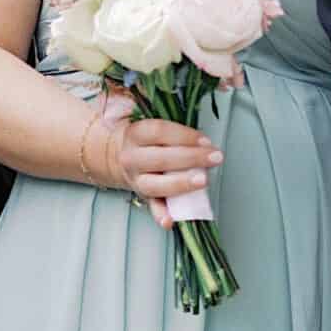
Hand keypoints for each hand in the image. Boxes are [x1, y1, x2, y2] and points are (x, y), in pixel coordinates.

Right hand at [88, 108, 220, 216]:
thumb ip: (168, 119)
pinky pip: (151, 207)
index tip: (205, 140)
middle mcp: (132, 157)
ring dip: (180, 184)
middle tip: (216, 157)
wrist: (114, 155)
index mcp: (135, 133)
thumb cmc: (143, 137)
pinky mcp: (141, 196)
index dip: (184, 136)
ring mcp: (135, 179)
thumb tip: (189, 108)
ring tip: (203, 181)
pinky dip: (160, 215)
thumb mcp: (148, 122)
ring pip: (156, 184)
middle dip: (192, 158)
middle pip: (162, 158)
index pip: (160, 132)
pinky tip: (170, 222)